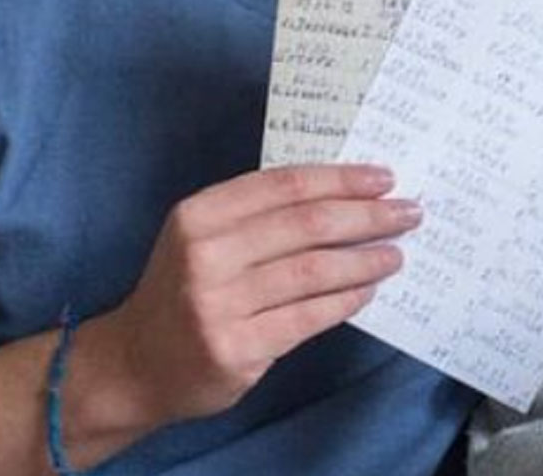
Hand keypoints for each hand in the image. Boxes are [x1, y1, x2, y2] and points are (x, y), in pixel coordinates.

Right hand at [87, 164, 419, 427]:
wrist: (134, 364)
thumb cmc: (184, 290)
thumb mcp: (204, 238)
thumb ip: (260, 215)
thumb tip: (347, 196)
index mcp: (199, 215)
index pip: (285, 185)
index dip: (341, 179)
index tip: (383, 178)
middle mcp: (204, 255)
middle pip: (307, 225)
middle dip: (367, 216)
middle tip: (408, 213)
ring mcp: (218, 305)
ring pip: (314, 272)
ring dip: (365, 260)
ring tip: (395, 254)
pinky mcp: (235, 348)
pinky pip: (308, 317)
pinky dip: (345, 301)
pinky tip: (367, 291)